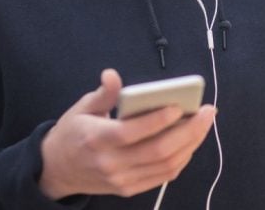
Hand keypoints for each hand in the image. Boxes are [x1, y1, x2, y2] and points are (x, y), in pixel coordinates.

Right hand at [38, 69, 216, 199]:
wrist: (57, 170)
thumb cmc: (72, 132)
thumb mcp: (82, 107)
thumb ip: (104, 93)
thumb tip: (112, 75)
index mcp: (97, 139)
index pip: (132, 132)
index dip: (158, 120)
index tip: (179, 105)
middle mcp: (111, 164)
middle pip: (157, 151)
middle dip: (188, 131)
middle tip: (207, 112)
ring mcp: (122, 180)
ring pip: (165, 166)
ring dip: (191, 144)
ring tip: (204, 123)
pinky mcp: (129, 189)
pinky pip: (162, 176)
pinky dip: (181, 159)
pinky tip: (191, 141)